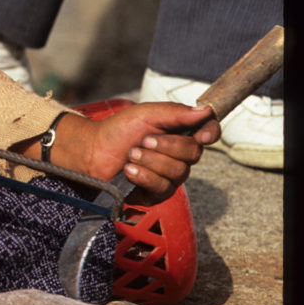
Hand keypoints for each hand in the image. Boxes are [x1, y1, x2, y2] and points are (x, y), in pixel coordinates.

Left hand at [19, 102, 219, 200]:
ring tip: (131, 154)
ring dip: (150, 161)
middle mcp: (178, 156)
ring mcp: (169, 176)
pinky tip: (129, 170)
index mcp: (179, 133)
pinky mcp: (156, 193)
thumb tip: (204, 110)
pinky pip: (162, 187)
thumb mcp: (145, 114)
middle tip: (144, 140)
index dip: (210, 133)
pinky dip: (143, 176)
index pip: (207, 132)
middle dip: (167, 146)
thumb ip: (175, 113)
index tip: (202, 135)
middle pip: (193, 154)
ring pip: (178, 173)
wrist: (93, 151)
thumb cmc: (117, 130)